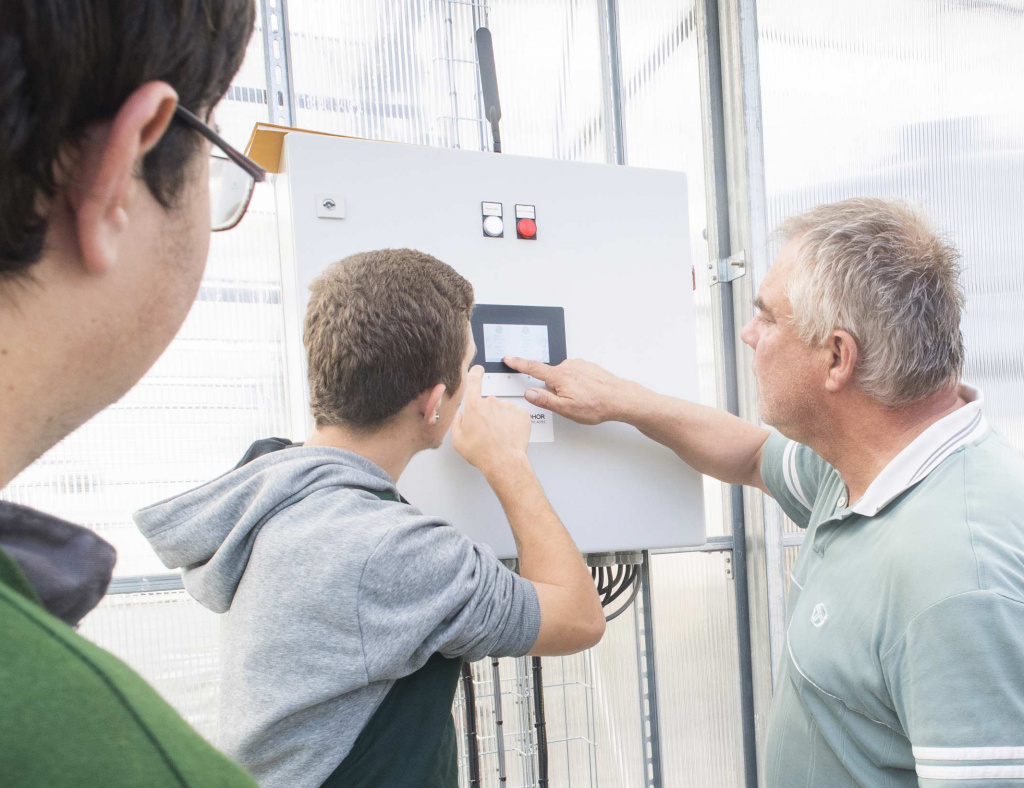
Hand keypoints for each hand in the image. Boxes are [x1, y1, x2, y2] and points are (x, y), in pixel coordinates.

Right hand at [452, 365, 531, 478]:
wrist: (504, 462)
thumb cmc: (482, 452)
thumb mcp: (458, 440)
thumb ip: (456, 423)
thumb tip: (460, 416)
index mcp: (475, 406)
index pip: (474, 381)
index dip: (475, 373)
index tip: (477, 370)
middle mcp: (492, 402)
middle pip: (489, 403)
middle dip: (488, 413)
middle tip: (487, 431)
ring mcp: (508, 407)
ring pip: (503, 410)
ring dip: (501, 419)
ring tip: (499, 436)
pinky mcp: (522, 414)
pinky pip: (516, 415)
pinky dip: (514, 423)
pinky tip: (509, 435)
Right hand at [503, 357, 629, 425]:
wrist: (620, 399)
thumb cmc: (596, 405)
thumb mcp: (566, 409)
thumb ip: (545, 400)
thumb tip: (530, 393)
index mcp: (560, 376)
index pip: (533, 368)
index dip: (519, 363)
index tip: (509, 358)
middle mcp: (569, 366)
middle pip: (551, 377)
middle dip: (554, 390)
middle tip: (568, 403)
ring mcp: (579, 365)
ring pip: (564, 377)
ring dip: (568, 388)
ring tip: (582, 400)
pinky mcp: (588, 367)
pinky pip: (575, 376)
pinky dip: (578, 385)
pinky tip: (587, 394)